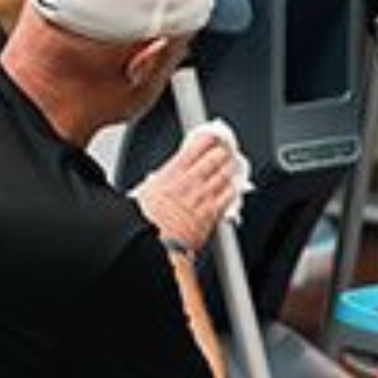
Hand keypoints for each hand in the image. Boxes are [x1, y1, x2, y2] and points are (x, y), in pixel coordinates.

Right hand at [133, 131, 238, 250]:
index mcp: (173, 172)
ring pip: (225, 174)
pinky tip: (231, 187)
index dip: (208, 137)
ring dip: (229, 168)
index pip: (197, 145)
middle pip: (216, 157)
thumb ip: (161, 178)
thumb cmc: (144, 220)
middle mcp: (191, 181)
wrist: (151, 242)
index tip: (212, 135)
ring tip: (229, 165)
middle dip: (222, 151)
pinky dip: (232, 189)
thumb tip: (163, 175)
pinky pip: (229, 196)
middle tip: (224, 149)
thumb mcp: (145, 189)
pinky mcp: (212, 213)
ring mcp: (204, 197)